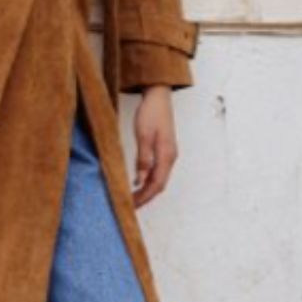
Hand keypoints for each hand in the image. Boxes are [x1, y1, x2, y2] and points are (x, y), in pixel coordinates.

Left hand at [132, 85, 178, 208]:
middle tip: (130, 205)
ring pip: (160, 179)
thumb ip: (143, 159)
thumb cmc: (151, 113)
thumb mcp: (143, 136)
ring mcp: (169, 154)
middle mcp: (170, 157)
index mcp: (166, 155)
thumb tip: (141, 181)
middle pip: (159, 185)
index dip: (144, 197)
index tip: (132, 205)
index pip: (156, 184)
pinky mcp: (164, 150)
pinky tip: (139, 183)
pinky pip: (159, 172)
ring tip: (133, 198)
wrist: (158, 96)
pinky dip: (149, 181)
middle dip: (146, 197)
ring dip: (147, 190)